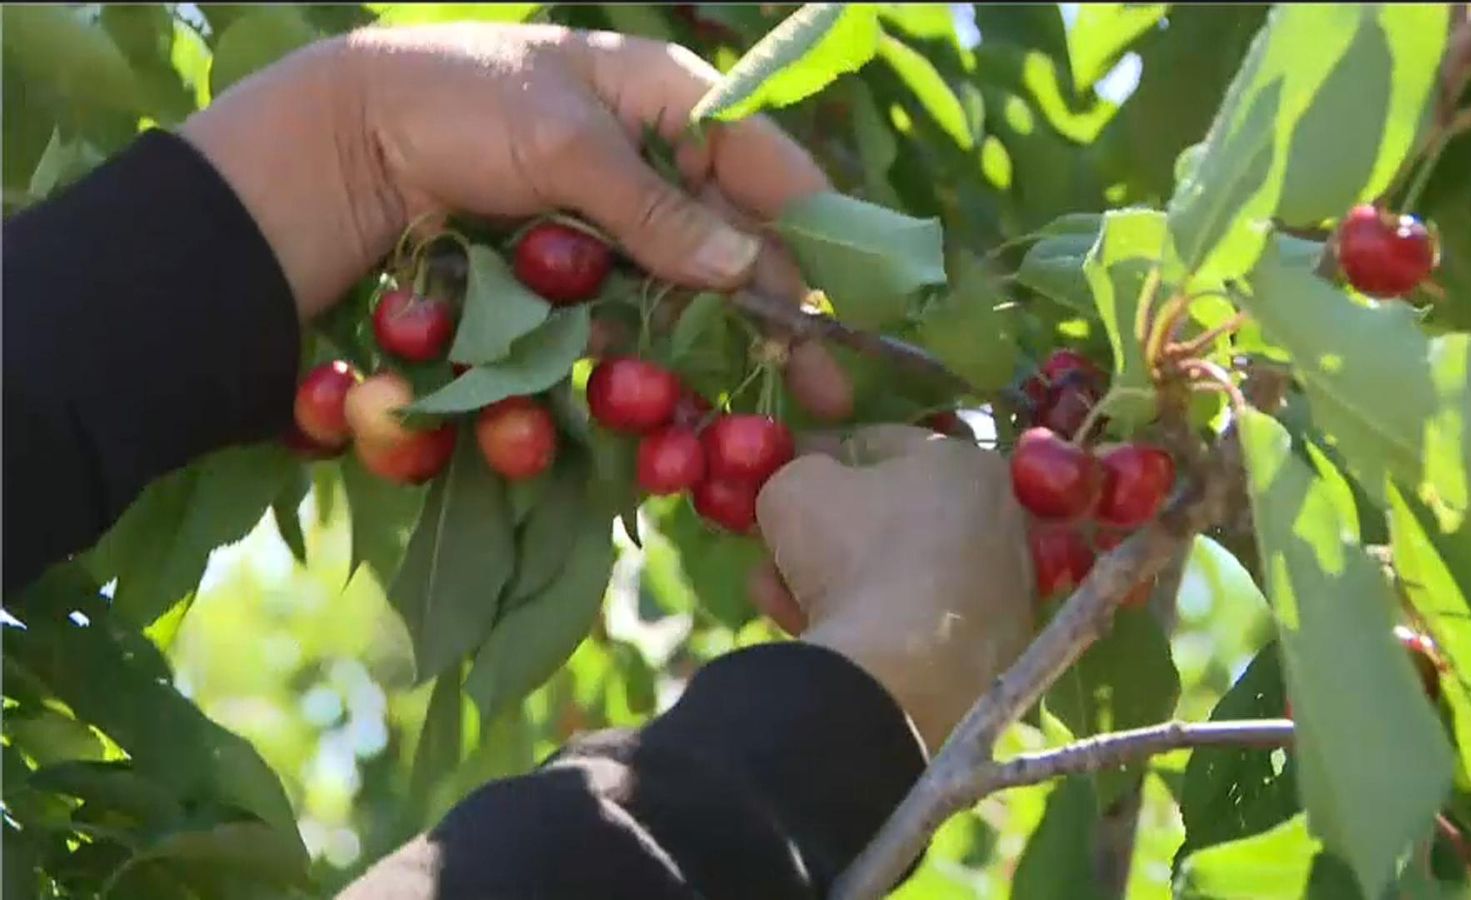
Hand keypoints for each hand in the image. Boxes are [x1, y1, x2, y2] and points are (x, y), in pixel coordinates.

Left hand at [179, 22, 849, 416]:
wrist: (342, 141)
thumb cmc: (454, 101)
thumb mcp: (565, 142)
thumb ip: (657, 209)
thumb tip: (744, 268)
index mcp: (667, 99)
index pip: (767, 164)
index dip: (814, 234)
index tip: (849, 306)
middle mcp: (653, 164)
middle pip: (737, 247)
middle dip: (775, 319)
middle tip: (821, 394)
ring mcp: (611, 225)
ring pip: (687, 296)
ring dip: (718, 354)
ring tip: (754, 418)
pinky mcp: (570, 273)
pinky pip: (626, 318)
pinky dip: (646, 359)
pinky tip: (673, 404)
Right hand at [751, 426, 1034, 748]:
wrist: (902, 675)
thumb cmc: (854, 554)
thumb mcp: (795, 487)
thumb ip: (794, 471)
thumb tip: (799, 484)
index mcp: (968, 463)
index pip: (880, 445)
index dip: (820, 459)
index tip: (780, 481)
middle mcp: (1001, 525)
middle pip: (890, 519)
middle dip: (826, 533)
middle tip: (775, 547)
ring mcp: (1002, 596)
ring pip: (895, 578)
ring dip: (832, 583)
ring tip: (774, 594)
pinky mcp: (989, 657)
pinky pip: (911, 629)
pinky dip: (865, 628)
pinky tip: (811, 634)